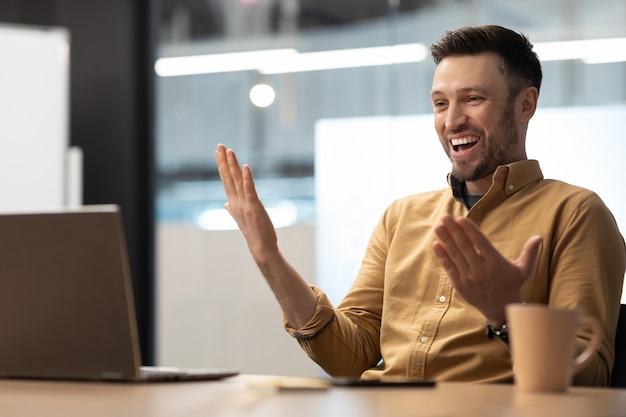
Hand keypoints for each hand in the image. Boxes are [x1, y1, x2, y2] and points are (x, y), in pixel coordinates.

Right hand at [214, 144, 277, 260]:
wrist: (261, 247)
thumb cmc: (253, 233)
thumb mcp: (241, 218)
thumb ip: (232, 209)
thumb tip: (225, 203)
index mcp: (233, 203)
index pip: (226, 180)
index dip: (222, 166)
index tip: (218, 152)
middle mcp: (236, 202)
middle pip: (228, 178)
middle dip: (223, 161)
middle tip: (219, 146)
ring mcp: (244, 205)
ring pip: (236, 181)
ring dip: (233, 165)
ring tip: (229, 151)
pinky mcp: (254, 207)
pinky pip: (250, 190)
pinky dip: (247, 178)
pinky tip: (245, 167)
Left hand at [432, 215, 542, 325]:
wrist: (501, 309)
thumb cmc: (512, 285)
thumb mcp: (523, 270)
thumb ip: (529, 253)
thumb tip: (539, 237)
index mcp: (496, 263)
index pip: (480, 243)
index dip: (470, 230)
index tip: (461, 219)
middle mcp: (481, 270)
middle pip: (465, 247)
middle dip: (454, 231)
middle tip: (445, 217)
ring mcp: (469, 278)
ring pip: (455, 256)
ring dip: (445, 240)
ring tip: (438, 227)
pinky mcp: (460, 285)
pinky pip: (449, 268)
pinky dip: (442, 256)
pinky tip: (436, 244)